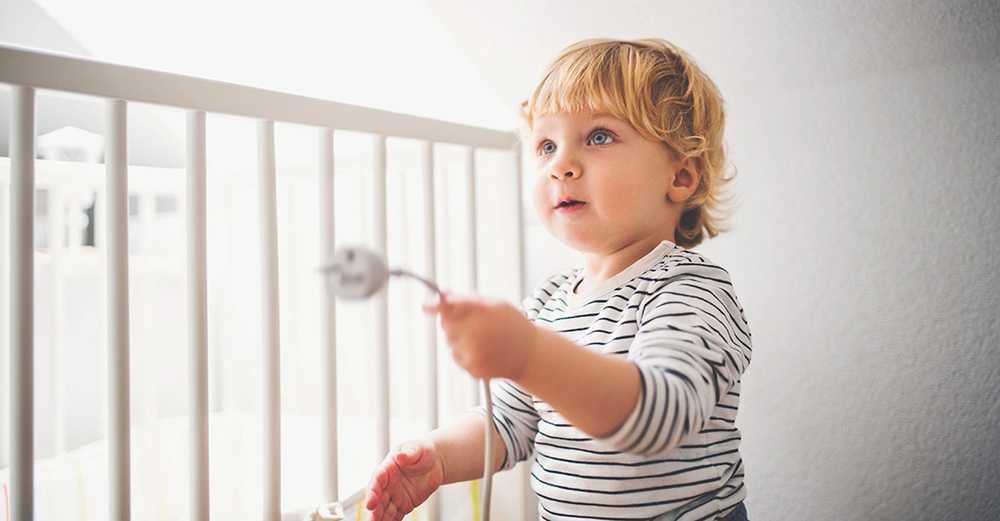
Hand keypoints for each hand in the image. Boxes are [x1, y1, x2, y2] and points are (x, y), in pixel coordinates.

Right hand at [363, 438, 443, 520]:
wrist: (434, 462)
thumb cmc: (422, 451)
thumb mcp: (417, 448)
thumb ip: (409, 453)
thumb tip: (401, 456)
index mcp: (388, 468)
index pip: (377, 480)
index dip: (373, 491)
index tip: (371, 502)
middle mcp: (389, 483)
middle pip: (378, 498)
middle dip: (374, 510)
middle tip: (372, 520)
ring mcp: (396, 495)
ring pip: (385, 509)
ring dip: (380, 518)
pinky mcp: (404, 504)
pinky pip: (396, 515)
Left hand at [424, 294, 538, 379]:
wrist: (530, 355)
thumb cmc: (512, 325)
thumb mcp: (495, 305)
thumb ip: (468, 300)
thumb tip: (443, 297)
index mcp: (486, 312)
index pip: (453, 306)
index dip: (437, 306)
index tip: (426, 307)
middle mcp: (479, 333)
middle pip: (446, 324)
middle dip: (452, 321)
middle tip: (472, 323)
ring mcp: (475, 352)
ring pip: (449, 340)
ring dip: (457, 337)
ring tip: (481, 338)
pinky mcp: (473, 368)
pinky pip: (455, 356)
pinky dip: (463, 352)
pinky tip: (481, 351)